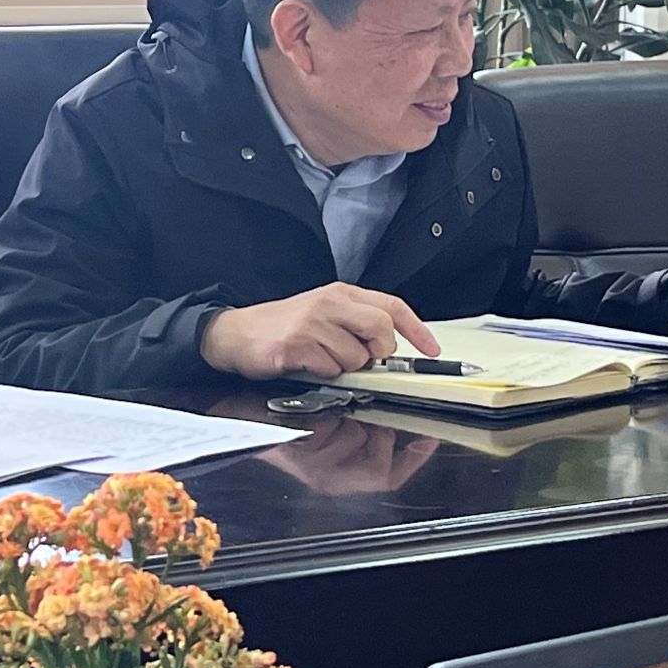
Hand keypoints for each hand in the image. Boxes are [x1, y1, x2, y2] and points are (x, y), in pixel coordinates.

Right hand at [198, 283, 439, 380]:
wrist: (235, 333)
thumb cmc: (283, 327)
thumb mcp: (324, 315)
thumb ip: (356, 326)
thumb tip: (390, 350)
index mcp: (341, 294)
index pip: (392, 306)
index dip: (417, 330)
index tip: (432, 350)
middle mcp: (330, 302)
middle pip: (382, 330)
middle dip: (379, 354)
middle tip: (362, 360)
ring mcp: (313, 322)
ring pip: (357, 357)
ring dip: (344, 368)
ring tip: (321, 359)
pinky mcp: (297, 344)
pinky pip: (330, 370)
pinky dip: (323, 374)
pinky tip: (306, 364)